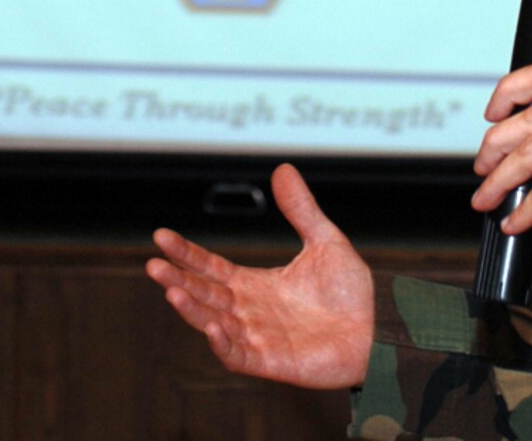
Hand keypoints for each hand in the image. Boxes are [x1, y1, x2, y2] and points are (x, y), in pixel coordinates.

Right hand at [146, 163, 374, 389]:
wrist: (380, 328)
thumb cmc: (351, 293)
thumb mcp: (325, 241)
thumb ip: (301, 209)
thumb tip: (282, 168)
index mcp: (255, 284)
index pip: (211, 268)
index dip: (187, 254)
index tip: (162, 237)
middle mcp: (250, 311)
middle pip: (205, 294)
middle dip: (178, 280)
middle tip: (152, 265)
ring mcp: (258, 338)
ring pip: (214, 323)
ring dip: (192, 309)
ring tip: (173, 290)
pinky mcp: (272, 362)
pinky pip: (238, 355)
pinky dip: (222, 343)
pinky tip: (210, 325)